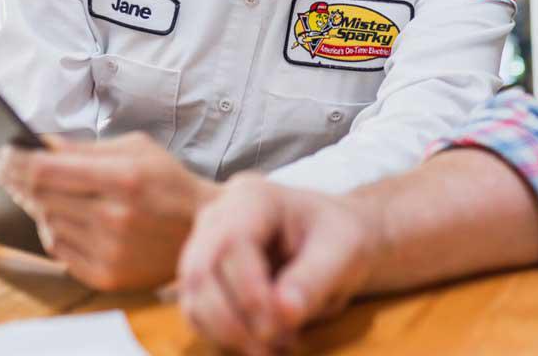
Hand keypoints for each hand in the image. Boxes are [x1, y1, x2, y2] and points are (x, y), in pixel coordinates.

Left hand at [0, 131, 219, 289]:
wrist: (200, 227)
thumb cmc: (169, 181)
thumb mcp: (138, 148)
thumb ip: (88, 147)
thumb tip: (44, 144)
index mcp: (124, 177)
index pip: (50, 171)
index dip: (19, 161)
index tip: (4, 154)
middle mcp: (114, 216)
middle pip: (42, 198)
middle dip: (19, 180)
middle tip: (8, 170)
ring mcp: (109, 249)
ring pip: (48, 224)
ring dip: (40, 206)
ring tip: (44, 193)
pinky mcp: (106, 274)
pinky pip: (60, 251)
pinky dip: (55, 232)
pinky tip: (62, 218)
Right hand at [178, 173, 381, 355]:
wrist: (337, 240)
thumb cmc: (341, 237)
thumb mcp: (344, 252)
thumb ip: (314, 279)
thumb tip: (282, 314)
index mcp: (254, 196)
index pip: (232, 242)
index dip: (249, 291)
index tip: (283, 327)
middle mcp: (220, 215)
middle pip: (201, 272)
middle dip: (234, 321)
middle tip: (276, 348)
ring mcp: (205, 245)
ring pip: (194, 298)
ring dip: (229, 335)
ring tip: (276, 348)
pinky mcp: (204, 276)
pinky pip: (198, 313)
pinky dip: (225, 337)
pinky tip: (262, 343)